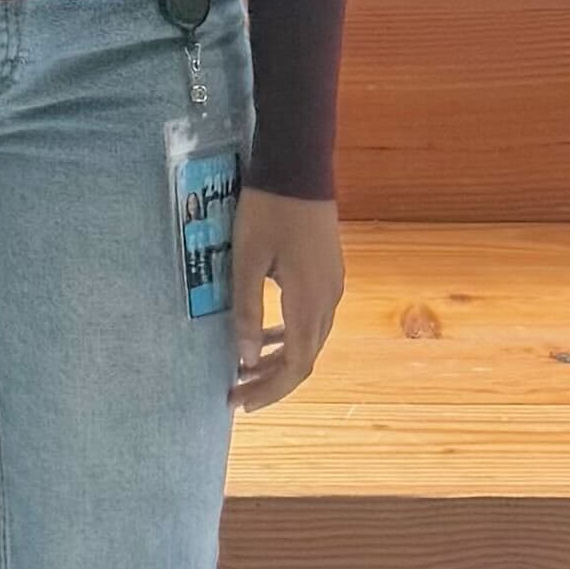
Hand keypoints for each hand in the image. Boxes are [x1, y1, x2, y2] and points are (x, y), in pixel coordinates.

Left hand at [232, 188, 342, 410]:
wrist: (299, 167)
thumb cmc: (267, 210)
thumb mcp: (246, 260)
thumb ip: (247, 311)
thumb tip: (245, 359)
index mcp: (309, 302)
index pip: (295, 366)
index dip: (268, 390)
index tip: (238, 401)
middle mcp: (329, 301)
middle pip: (305, 358)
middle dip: (270, 381)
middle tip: (236, 393)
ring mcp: (333, 286)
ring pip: (309, 339)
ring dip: (279, 359)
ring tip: (246, 369)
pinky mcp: (328, 273)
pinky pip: (311, 319)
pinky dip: (288, 335)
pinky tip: (266, 335)